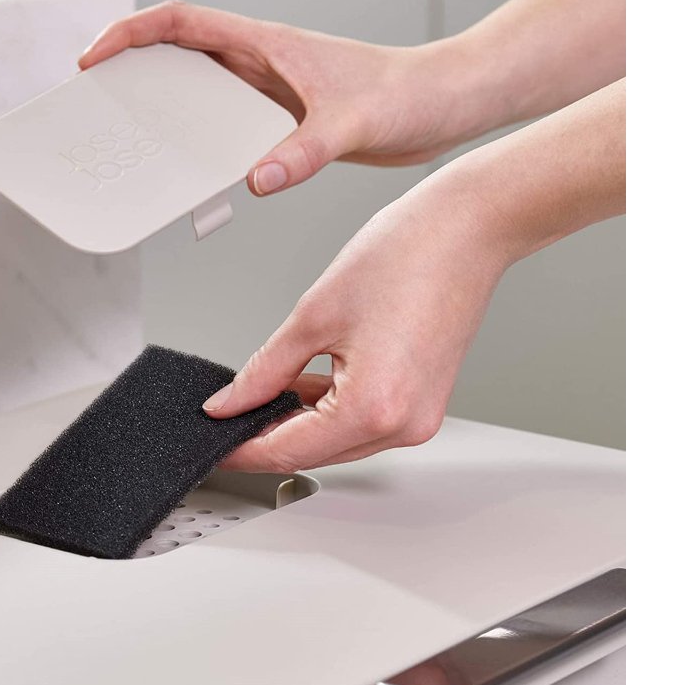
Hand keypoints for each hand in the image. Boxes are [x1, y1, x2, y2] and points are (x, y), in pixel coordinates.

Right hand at [79, 0, 477, 194]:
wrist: (444, 104)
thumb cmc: (409, 93)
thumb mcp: (352, 124)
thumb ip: (303, 152)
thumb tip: (257, 180)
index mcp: (268, 45)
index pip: (182, 23)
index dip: (131, 35)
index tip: (98, 58)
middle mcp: (264, 64)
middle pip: (179, 55)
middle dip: (134, 72)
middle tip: (103, 104)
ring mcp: (272, 92)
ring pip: (201, 92)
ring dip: (167, 110)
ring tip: (139, 140)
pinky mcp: (286, 121)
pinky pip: (229, 127)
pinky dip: (204, 143)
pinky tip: (200, 172)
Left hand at [202, 169, 506, 470]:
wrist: (468, 230)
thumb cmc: (407, 256)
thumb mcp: (313, 315)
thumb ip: (264, 371)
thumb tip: (230, 403)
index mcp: (373, 408)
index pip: (289, 451)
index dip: (244, 450)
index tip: (216, 443)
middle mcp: (402, 425)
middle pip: (316, 454)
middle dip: (269, 438)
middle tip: (231, 417)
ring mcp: (418, 419)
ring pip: (339, 443)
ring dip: (301, 425)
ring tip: (268, 392)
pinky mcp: (424, 405)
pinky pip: (365, 424)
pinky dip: (331, 412)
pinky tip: (307, 385)